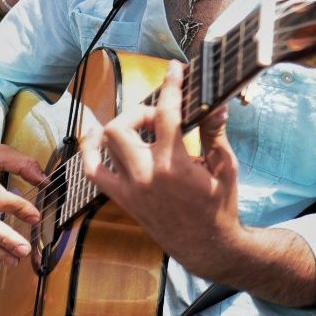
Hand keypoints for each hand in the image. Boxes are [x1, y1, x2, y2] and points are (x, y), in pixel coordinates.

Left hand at [80, 63, 241, 279]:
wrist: (205, 245)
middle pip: (122, 126)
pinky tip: (98, 138)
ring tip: (140, 126)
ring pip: (104, 144)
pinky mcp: (122, 199)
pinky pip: (93, 172)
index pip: (166, 115)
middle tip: (160, 116)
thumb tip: (218, 105)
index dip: (170, 87)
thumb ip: (215, 134)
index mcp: (175, 166)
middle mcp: (146, 175)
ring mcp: (130, 188)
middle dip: (140, 111)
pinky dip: (90, 152)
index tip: (174, 70)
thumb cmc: (220, 206)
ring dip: (120, 126)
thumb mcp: (226, 167)